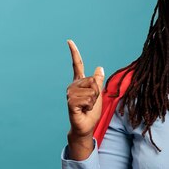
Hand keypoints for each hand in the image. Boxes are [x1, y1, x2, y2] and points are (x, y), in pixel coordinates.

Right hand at [66, 40, 104, 159]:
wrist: (86, 127)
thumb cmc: (91, 112)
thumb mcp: (98, 94)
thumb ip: (98, 82)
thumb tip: (99, 67)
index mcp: (79, 82)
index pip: (77, 64)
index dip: (74, 52)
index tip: (69, 41)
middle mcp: (73, 86)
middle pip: (92, 81)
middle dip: (96, 93)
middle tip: (90, 103)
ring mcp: (70, 93)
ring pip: (91, 90)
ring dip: (93, 101)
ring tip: (86, 107)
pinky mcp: (70, 102)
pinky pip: (87, 99)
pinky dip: (89, 106)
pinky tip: (83, 110)